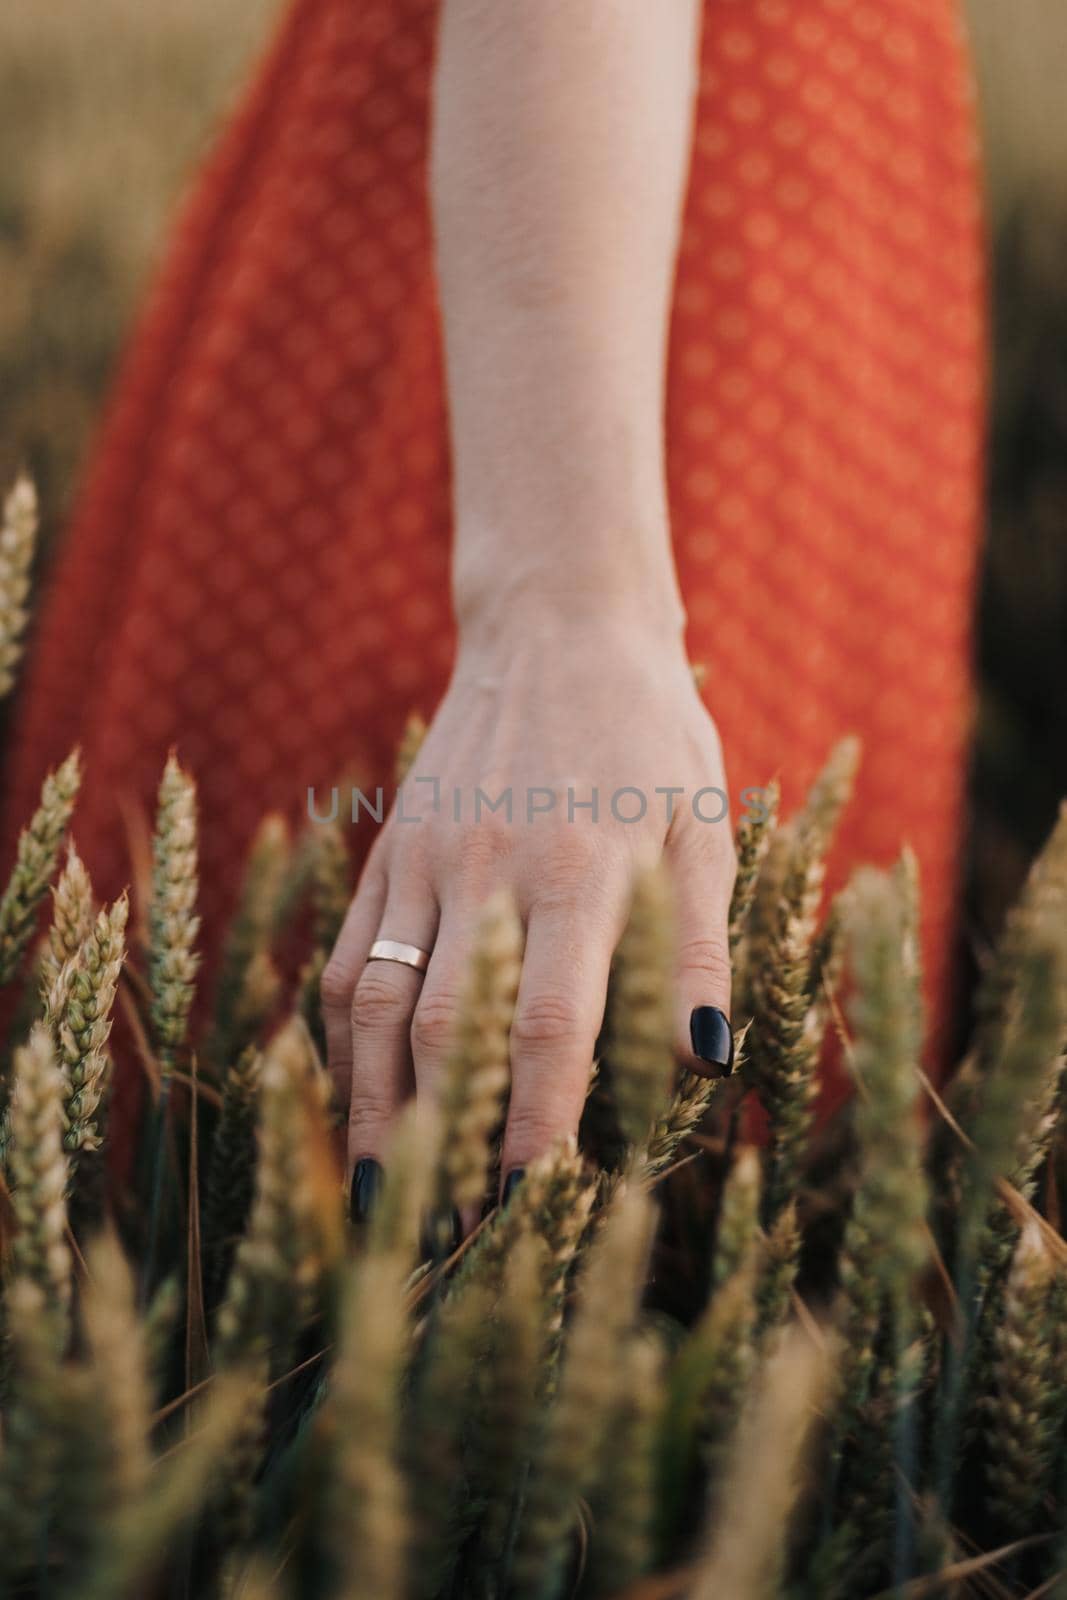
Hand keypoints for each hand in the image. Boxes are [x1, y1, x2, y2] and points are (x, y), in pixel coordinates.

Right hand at [322, 610, 735, 1203]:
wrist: (557, 632)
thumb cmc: (652, 738)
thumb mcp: (704, 828)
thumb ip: (702, 946)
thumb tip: (706, 1064)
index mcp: (582, 872)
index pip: (555, 1027)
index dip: (539, 1126)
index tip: (534, 1209)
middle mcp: (489, 872)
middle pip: (453, 1032)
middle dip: (452, 1145)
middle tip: (453, 1239)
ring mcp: (425, 863)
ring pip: (381, 1008)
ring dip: (377, 1113)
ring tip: (386, 1200)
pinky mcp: (388, 854)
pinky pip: (349, 962)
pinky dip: (343, 1042)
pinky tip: (352, 1100)